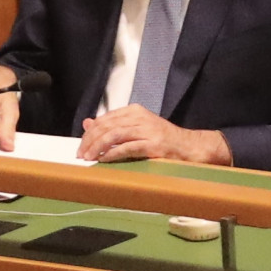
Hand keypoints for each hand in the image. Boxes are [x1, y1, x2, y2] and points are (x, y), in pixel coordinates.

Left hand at [79, 105, 232, 165]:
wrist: (190, 146)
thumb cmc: (163, 139)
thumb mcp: (136, 128)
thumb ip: (113, 125)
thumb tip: (87, 123)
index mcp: (134, 111)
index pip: (104, 119)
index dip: (89, 133)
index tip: (81, 146)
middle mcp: (140, 117)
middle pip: (106, 126)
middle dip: (90, 141)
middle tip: (80, 154)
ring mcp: (147, 130)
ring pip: (114, 135)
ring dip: (98, 147)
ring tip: (88, 158)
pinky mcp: (154, 144)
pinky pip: (127, 147)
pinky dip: (112, 153)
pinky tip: (104, 159)